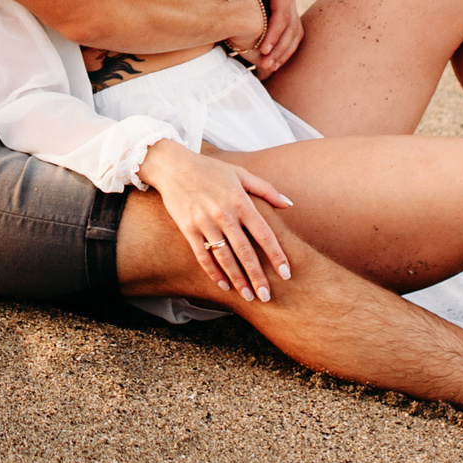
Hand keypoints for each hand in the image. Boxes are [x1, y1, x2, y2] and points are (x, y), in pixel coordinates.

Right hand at [136, 139, 293, 302]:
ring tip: (248, 296)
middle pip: (245, 252)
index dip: (276, 255)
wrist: (173, 166)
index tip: (286, 273)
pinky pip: (202, 256)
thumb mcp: (240, 173)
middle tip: (267, 296)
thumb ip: (266, 190)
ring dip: (237, 279)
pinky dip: (213, 272)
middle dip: (257, 276)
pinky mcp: (188, 229)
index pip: (263, 234)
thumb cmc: (210, 170)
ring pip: (225, 258)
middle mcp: (224, 214)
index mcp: (240, 201)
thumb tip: (289, 204)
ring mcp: (205, 223)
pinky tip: (223, 285)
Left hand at [244, 0, 302, 78]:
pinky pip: (292, 33)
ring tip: (269, 67)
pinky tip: (272, 62)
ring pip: (295, 32)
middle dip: (279, 48)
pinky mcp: (285, 10)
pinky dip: (284, 48)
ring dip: (283, 51)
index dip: (274, 34)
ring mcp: (288, 1)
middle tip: (265, 65)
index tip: (262, 51)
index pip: (282, 13)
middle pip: (292, 26)